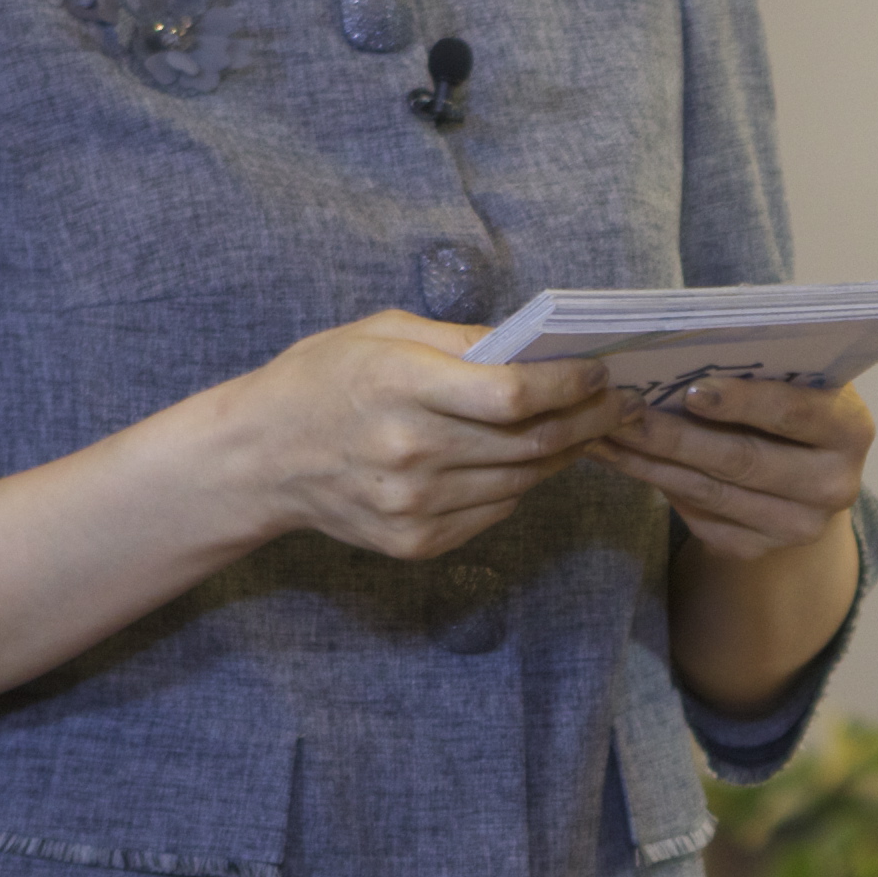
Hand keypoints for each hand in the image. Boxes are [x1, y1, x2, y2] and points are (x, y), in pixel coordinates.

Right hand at [232, 310, 615, 562]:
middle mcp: (412, 451)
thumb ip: (462, 341)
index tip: (601, 373)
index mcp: (403, 387)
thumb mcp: (384, 334)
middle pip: (532, 442)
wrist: (258, 458)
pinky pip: (493, 513)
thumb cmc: (321, 380)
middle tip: (619, 403)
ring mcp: (414, 505)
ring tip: (586, 430)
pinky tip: (528, 462)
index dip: (572, 385)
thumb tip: (535, 348)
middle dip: (589, 420)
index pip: (515, 394)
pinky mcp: (414, 542)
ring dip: (563, 455)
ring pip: (522, 482)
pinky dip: (519, 487)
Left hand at [592, 375, 876, 564]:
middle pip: (743, 461)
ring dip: (650, 463)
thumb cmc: (791, 401)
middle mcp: (834, 486)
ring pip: (710, 493)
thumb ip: (759, 368)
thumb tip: (680, 351)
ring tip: (604, 434)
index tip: (690, 388)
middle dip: (675, 436)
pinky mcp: (757, 550)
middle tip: (622, 414)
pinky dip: (656, 485)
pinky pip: (698, 518)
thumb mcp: (794, 378)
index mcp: (850, 430)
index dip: (741, 401)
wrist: (805, 472)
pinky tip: (622, 460)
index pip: (792, 413)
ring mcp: (796, 527)